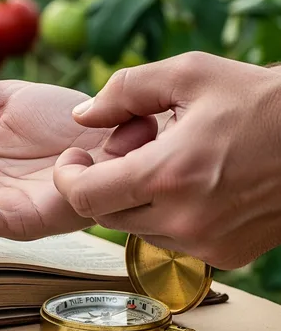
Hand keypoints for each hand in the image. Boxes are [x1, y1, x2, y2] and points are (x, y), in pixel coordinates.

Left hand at [53, 52, 280, 268]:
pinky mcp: (227, 255)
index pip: (83, 198)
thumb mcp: (190, 75)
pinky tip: (192, 186)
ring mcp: (207, 243)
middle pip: (107, 214)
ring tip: (168, 165)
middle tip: (128, 152)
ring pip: (138, 229)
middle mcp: (184, 219)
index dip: (69, 178)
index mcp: (168, 175)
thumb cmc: (263, 102)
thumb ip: (125, 91)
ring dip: (137, 201)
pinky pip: (172, 241)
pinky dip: (168, 216)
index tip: (75, 160)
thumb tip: (81, 116)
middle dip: (104, 184)